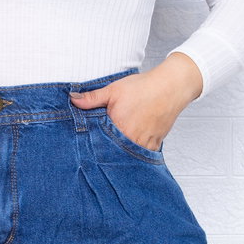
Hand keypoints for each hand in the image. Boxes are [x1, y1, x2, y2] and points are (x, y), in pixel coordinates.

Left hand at [69, 52, 202, 150]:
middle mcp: (131, 140)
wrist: (171, 87)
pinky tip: (127, 149)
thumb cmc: (143, 88)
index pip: (98, 144)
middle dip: (105, 151)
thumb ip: (92, 98)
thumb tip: (72, 99)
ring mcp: (144, 145)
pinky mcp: (154, 146)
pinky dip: (133, 153)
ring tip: (112, 149)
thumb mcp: (113, 90)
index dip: (91, 145)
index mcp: (117, 128)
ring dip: (119, 153)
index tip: (84, 147)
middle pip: (112, 152)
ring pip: (126, 156)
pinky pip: (140, 155)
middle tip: (95, 153)